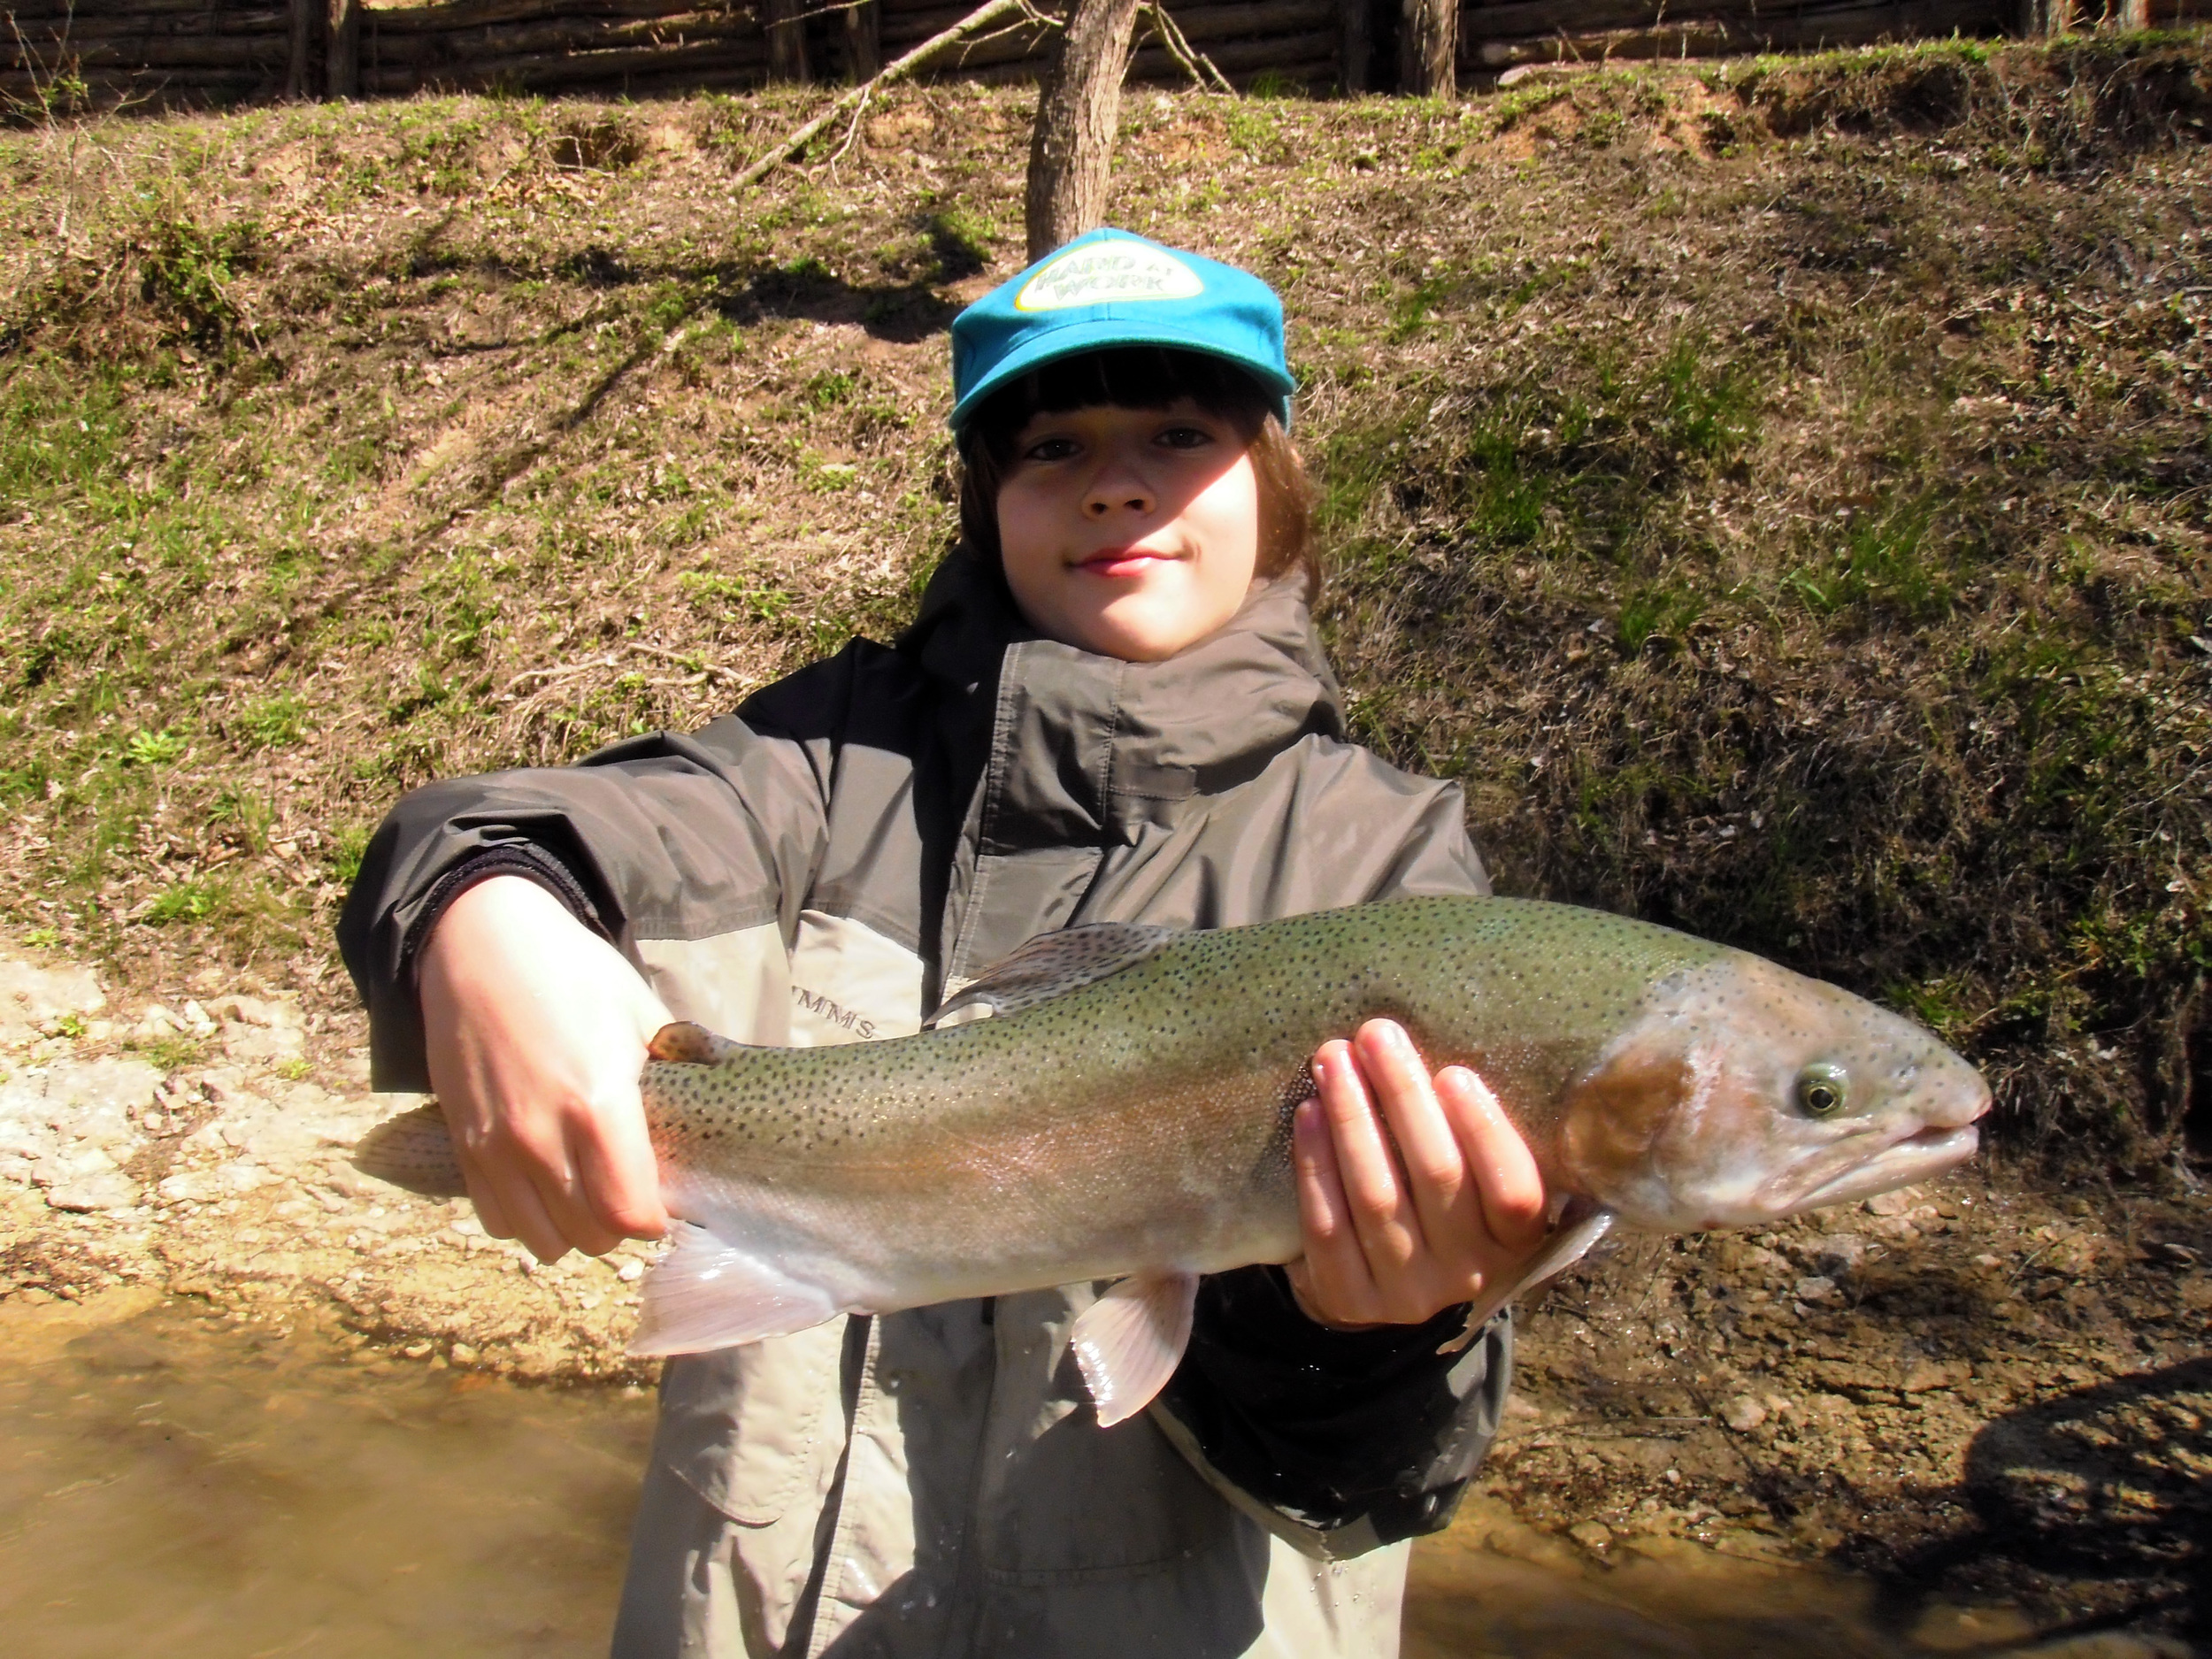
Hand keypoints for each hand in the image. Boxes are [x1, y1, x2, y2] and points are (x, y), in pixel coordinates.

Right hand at [418, 875, 671, 1262]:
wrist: (480, 944)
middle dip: (620, 1224)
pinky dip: (525, 1216)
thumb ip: (677, 1068)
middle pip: (590, 1235)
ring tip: (587, 1191)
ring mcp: (495, 1146)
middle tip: (630, 1190)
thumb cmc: (570, 972)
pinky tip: (544, 1181)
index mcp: (597, 1103)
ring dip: (572, 1227)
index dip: (655, 1219)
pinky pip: (496, 1218)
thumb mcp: (640, 1012)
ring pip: (541, 1239)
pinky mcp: (463, 1145)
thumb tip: (719, 1103)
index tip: (665, 1200)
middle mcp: (541, 1136)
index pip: (629, 1213)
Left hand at [1285, 1019, 1546, 1328]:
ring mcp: (1408, 1294)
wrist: (1383, 1278)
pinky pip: (1327, 1224)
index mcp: (1516, 1240)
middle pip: (1436, 1176)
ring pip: (1376, 1196)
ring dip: (1351, 1117)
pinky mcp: (1350, 1299)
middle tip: (1375, 1034)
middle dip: (1402, 1095)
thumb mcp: (1477, 1179)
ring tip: (1334, 1058)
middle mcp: (1468, 1273)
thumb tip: (1434, 1045)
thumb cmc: (1439, 1200)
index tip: (1453, 1073)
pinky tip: (1308, 1114)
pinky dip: (1315, 1163)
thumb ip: (1471, 1134)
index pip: (1514, 1192)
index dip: (1485, 1132)